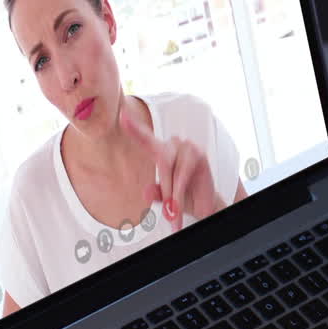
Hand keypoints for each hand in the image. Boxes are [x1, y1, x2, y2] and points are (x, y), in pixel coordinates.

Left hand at [120, 107, 222, 229]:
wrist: (205, 207)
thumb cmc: (183, 198)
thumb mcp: (165, 198)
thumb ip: (155, 193)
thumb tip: (146, 191)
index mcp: (161, 152)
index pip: (145, 138)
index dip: (134, 127)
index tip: (123, 115)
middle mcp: (173, 145)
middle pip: (161, 159)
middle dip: (165, 188)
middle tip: (168, 213)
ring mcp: (188, 147)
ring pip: (171, 167)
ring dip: (173, 193)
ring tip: (175, 211)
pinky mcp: (200, 155)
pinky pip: (183, 174)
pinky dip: (180, 192)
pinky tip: (179, 205)